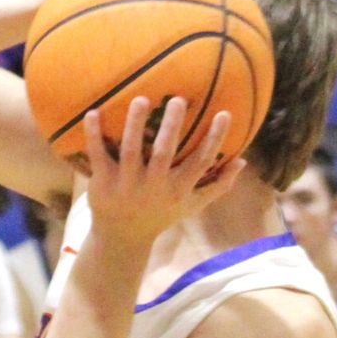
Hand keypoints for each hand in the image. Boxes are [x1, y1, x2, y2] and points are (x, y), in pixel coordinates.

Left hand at [83, 94, 242, 247]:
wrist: (122, 238)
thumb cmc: (161, 215)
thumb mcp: (192, 205)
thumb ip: (217, 185)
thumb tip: (242, 162)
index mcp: (178, 190)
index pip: (201, 163)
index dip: (214, 139)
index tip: (224, 113)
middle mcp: (154, 186)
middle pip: (164, 153)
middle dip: (172, 126)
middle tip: (178, 99)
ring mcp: (126, 184)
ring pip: (131, 150)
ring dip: (135, 124)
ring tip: (141, 99)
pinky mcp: (103, 182)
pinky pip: (98, 155)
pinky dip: (94, 135)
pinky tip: (94, 112)